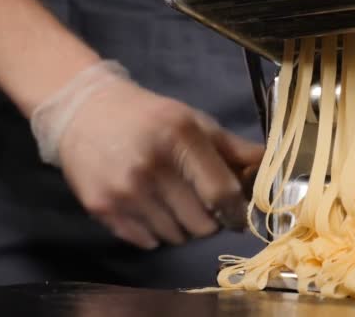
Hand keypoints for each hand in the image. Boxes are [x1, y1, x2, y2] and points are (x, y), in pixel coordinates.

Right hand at [57, 80, 262, 248]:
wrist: (85, 112)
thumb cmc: (151, 118)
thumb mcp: (195, 122)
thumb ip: (234, 148)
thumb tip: (268, 168)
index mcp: (181, 138)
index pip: (223, 193)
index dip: (237, 212)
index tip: (239, 216)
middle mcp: (153, 166)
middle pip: (202, 224)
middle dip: (211, 221)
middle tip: (203, 207)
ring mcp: (126, 190)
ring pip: (176, 237)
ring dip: (183, 228)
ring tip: (173, 203)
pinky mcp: (103, 208)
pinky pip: (147, 242)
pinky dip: (156, 233)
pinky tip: (150, 208)